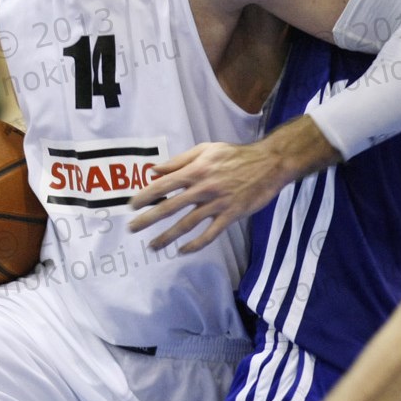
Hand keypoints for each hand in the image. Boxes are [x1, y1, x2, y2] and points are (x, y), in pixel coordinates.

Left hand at [128, 141, 288, 252]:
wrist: (268, 164)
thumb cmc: (235, 155)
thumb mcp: (206, 150)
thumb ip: (179, 161)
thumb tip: (155, 170)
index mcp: (196, 170)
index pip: (164, 184)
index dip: (146, 196)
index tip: (131, 206)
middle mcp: (203, 188)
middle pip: (170, 206)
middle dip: (148, 219)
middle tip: (132, 228)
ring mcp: (217, 204)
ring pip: (187, 224)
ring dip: (167, 237)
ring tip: (152, 246)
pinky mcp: (230, 215)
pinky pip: (210, 234)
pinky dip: (195, 244)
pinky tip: (182, 251)